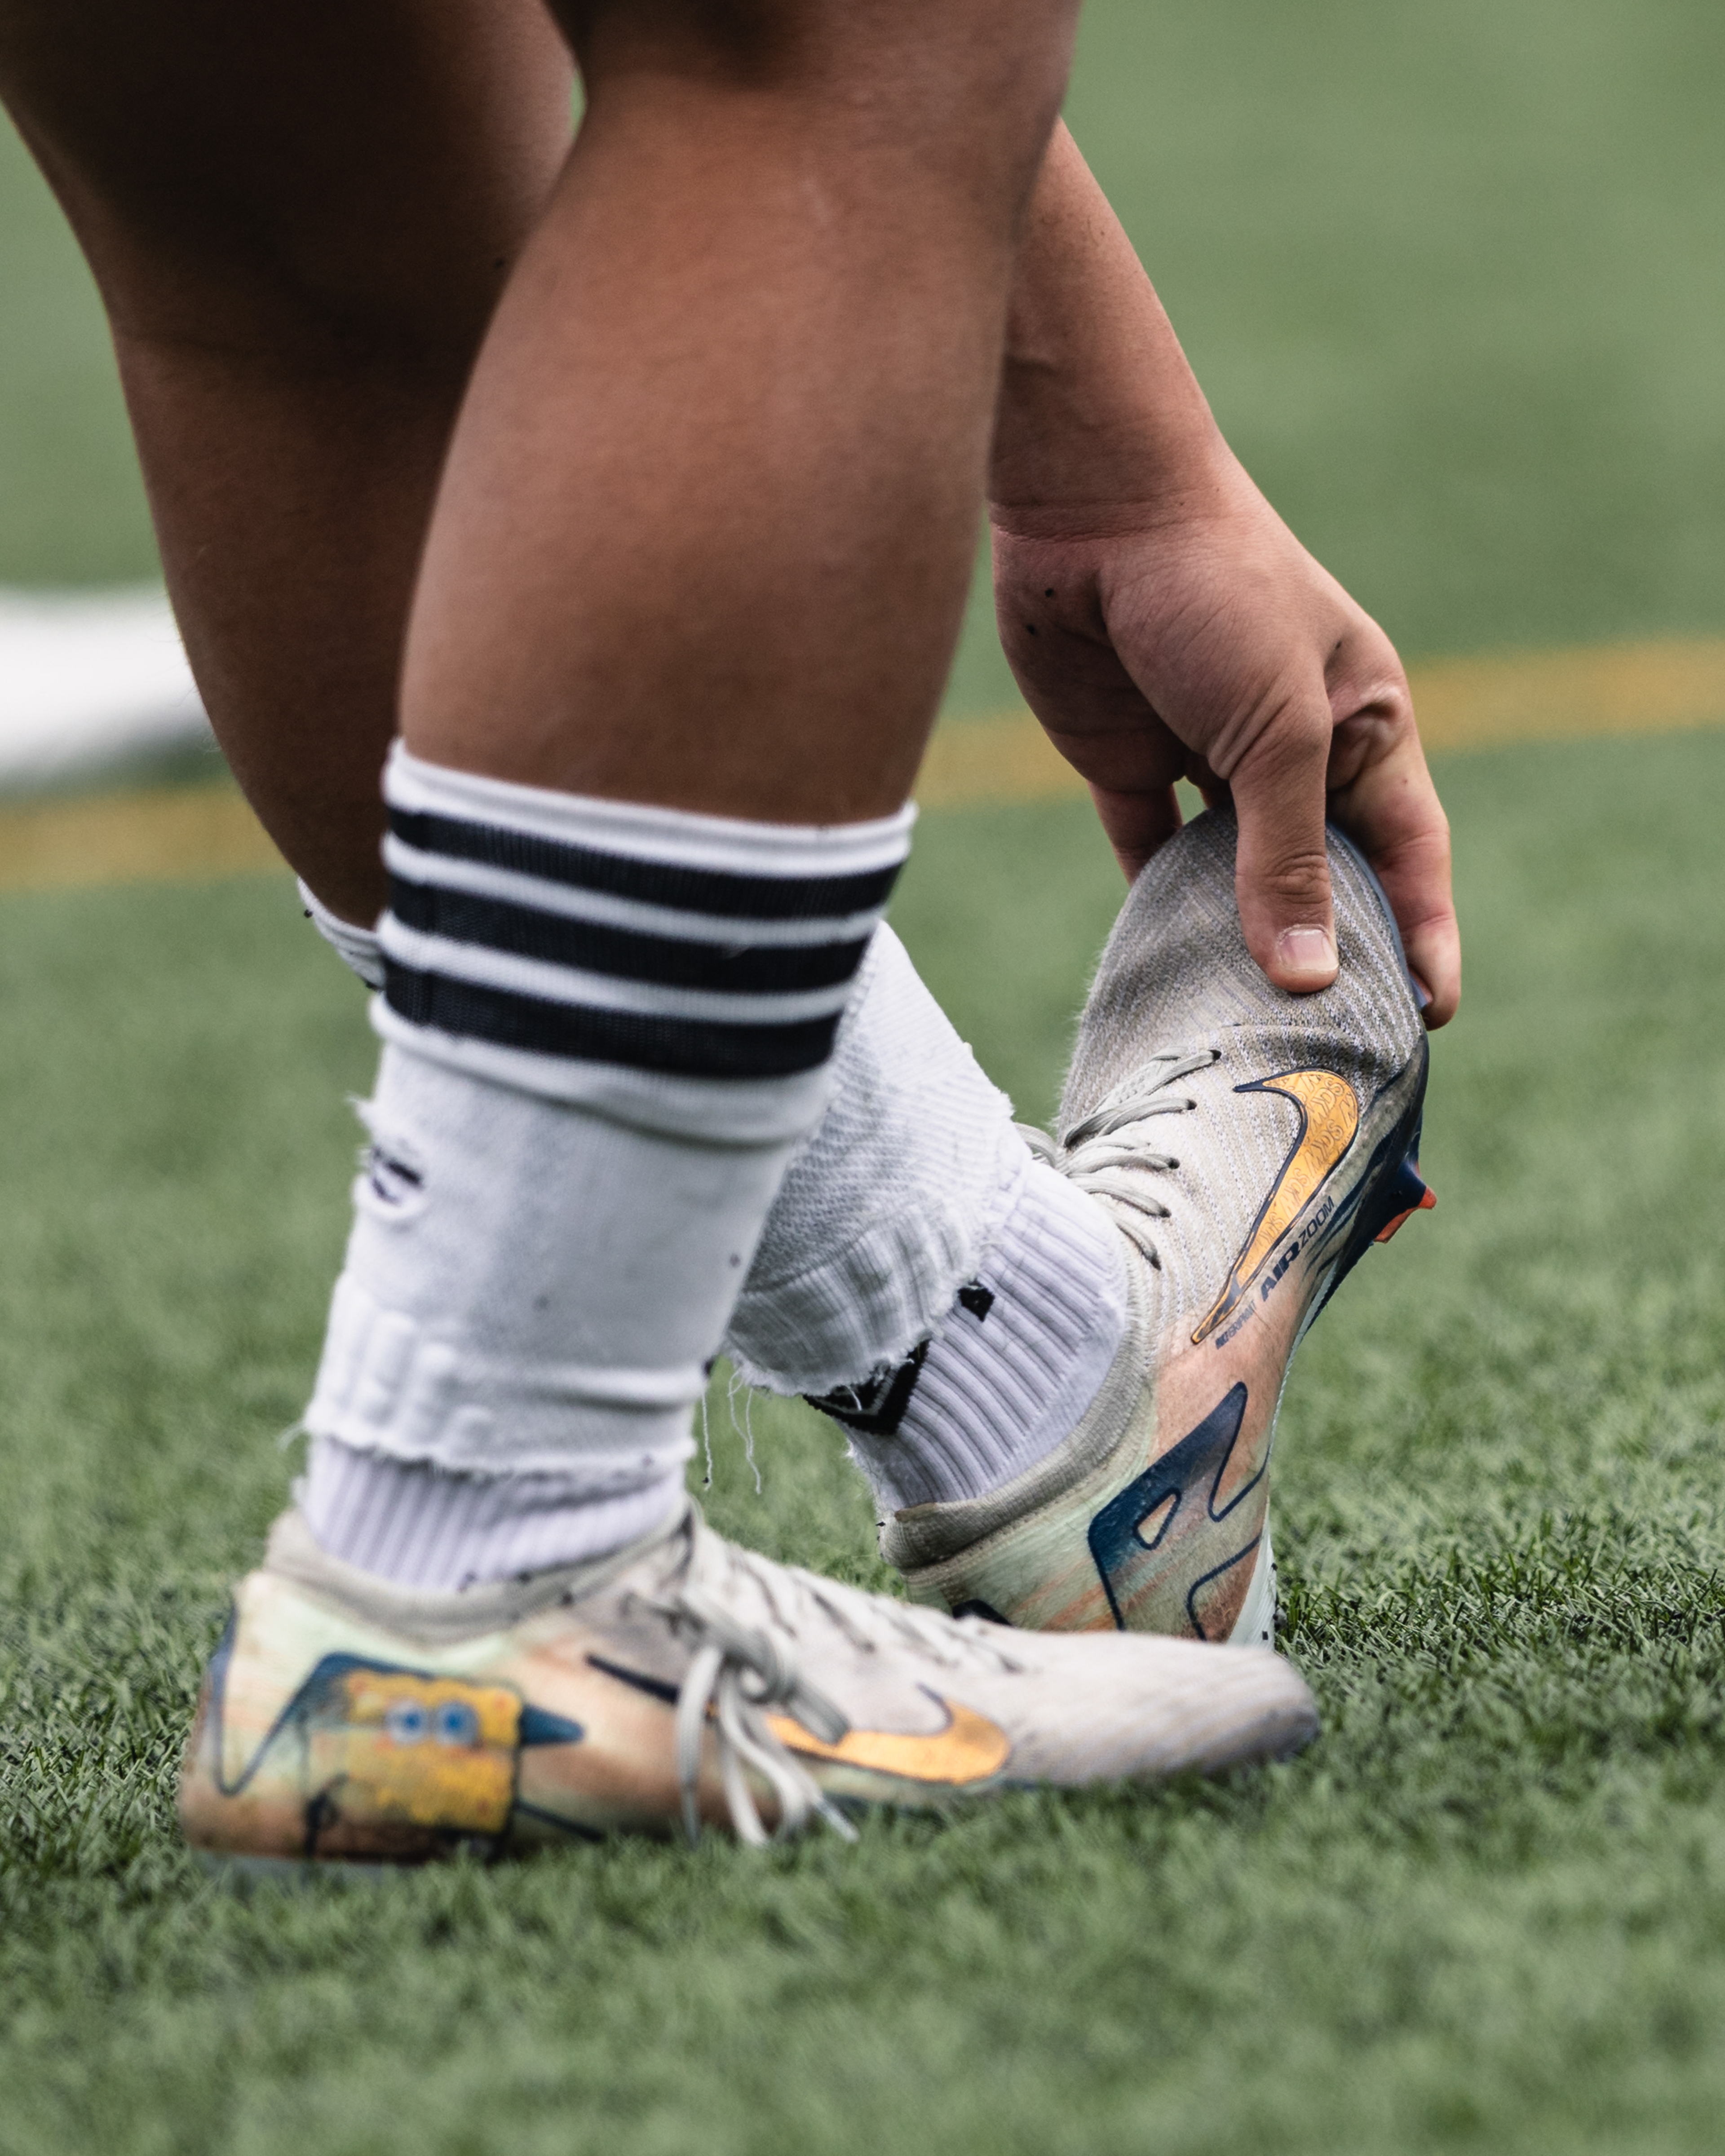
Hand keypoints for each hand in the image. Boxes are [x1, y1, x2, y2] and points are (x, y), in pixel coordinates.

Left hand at [991, 446, 1459, 1025]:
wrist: (1095, 511)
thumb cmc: (1217, 593)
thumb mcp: (1276, 729)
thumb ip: (1287, 856)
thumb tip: (1305, 976)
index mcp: (1362, 723)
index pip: (1408, 850)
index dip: (1423, 930)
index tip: (1430, 1014)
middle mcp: (1292, 748)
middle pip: (1322, 872)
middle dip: (1329, 952)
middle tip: (1330, 1044)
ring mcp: (1209, 756)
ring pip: (1234, 875)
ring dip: (1239, 941)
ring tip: (1241, 1028)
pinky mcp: (1131, 761)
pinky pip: (1153, 853)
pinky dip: (1159, 907)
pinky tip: (1164, 968)